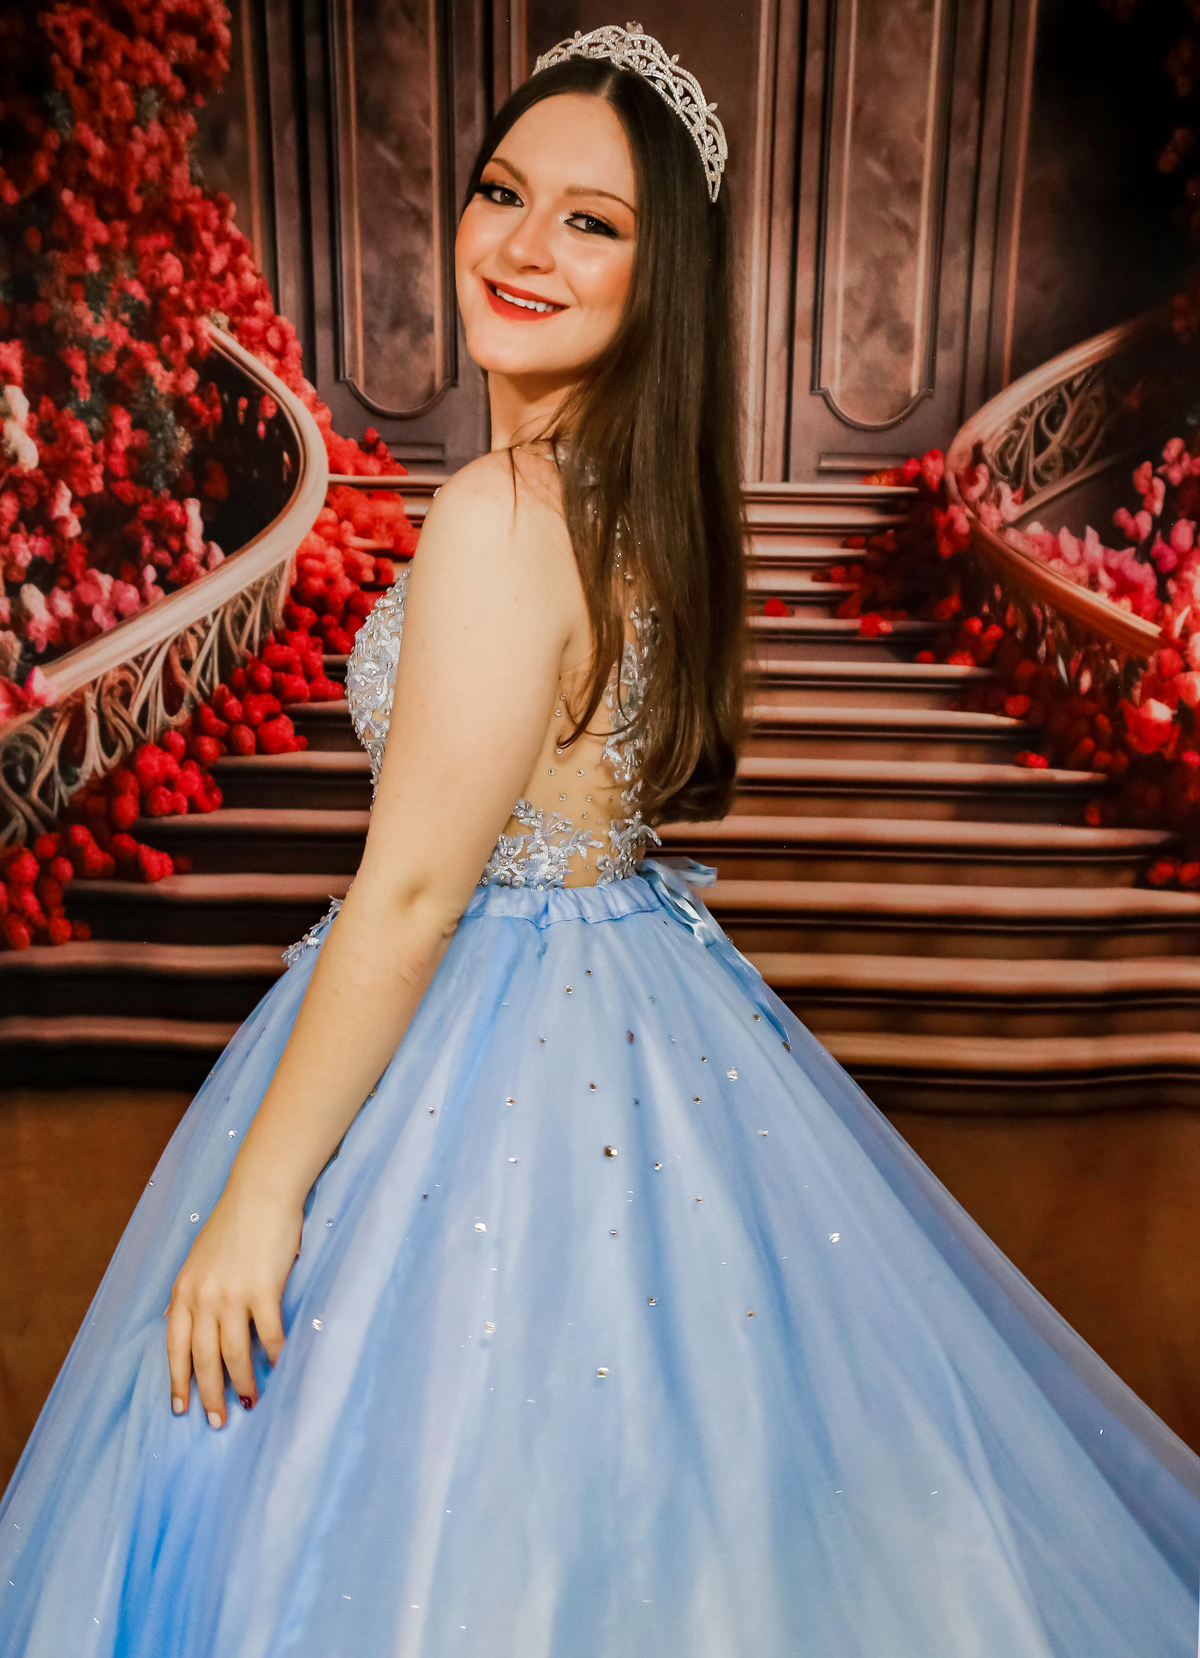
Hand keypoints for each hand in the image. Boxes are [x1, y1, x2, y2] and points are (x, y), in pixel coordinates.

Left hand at [165, 1178, 301, 1426]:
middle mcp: (203, 1297)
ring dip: (242, 1383)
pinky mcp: (263, 1290)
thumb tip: (179, 1323)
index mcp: (184, 1290)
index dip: (178, 1382)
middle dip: (209, 1395)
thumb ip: (190, 1292)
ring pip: (234, 1354)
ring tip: (249, 1401)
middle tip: (217, 1421)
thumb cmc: (234, 1223)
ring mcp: (232, 1295)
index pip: (175, 1348)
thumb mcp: (198, 1259)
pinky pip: (268, 1335)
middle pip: (203, 1359)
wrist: (261, 1192)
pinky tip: (279, 1367)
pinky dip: (274, 1355)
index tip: (181, 1409)